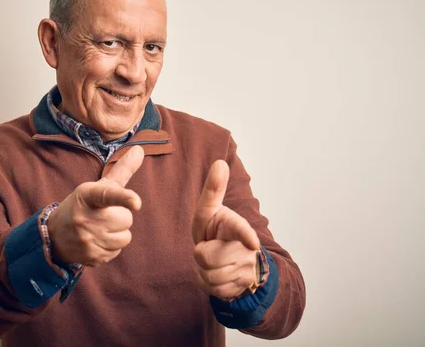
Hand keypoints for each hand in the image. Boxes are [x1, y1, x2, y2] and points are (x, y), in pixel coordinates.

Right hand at [47, 146, 144, 266]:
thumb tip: (140, 149)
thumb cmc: (83, 205)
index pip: (108, 195)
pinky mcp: (91, 257)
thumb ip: (122, 169)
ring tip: (100, 229)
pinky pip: (117, 252)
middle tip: (103, 216)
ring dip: (117, 234)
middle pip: (126, 220)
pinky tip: (97, 241)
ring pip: (124, 238)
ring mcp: (87, 239)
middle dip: (120, 218)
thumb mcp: (98, 187)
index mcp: (88, 195)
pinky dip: (110, 247)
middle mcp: (85, 218)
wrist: (55, 235)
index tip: (137, 202)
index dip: (124, 198)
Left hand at [192, 160, 260, 299]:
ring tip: (213, 260)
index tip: (251, 242)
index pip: (241, 230)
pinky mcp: (243, 286)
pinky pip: (214, 289)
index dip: (245, 235)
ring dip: (204, 271)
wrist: (229, 260)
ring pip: (210, 275)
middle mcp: (247, 247)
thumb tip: (220, 162)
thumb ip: (213, 190)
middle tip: (209, 247)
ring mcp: (247, 268)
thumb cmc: (215, 230)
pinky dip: (209, 283)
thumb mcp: (208, 211)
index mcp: (237, 225)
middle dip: (201, 254)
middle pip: (206, 257)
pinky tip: (217, 274)